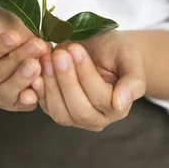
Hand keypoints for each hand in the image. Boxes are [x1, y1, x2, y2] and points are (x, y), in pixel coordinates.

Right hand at [0, 7, 49, 110]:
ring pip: (8, 92)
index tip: (14, 36)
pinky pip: (23, 104)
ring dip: (25, 78)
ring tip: (38, 64)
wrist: (9, 33)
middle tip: (37, 45)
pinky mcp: (15, 104)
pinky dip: (33, 95)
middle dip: (18, 59)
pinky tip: (41, 83)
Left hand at [32, 31, 146, 130]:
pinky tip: (35, 68)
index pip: (100, 97)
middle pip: (79, 109)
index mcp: (118, 108)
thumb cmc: (116, 51)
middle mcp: (97, 119)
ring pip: (60, 112)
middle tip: (58, 54)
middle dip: (66, 80)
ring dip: (51, 84)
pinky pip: (45, 106)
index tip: (76, 49)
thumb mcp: (130, 57)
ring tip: (46, 57)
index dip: (86, 74)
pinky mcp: (55, 109)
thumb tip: (120, 103)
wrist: (99, 48)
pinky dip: (38, 89)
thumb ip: (133, 81)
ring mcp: (74, 118)